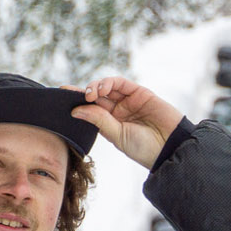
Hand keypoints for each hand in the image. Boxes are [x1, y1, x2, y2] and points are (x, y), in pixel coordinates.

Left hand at [65, 76, 185, 169]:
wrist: (170, 147)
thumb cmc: (144, 148)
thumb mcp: (117, 136)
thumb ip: (98, 120)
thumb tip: (75, 109)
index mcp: (109, 124)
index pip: (89, 109)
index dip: (76, 101)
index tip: (60, 97)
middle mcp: (117, 111)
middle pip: (95, 96)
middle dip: (82, 92)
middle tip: (73, 95)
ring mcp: (128, 101)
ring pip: (107, 87)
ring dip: (95, 87)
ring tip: (90, 94)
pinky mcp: (140, 92)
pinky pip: (121, 83)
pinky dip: (109, 83)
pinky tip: (100, 90)